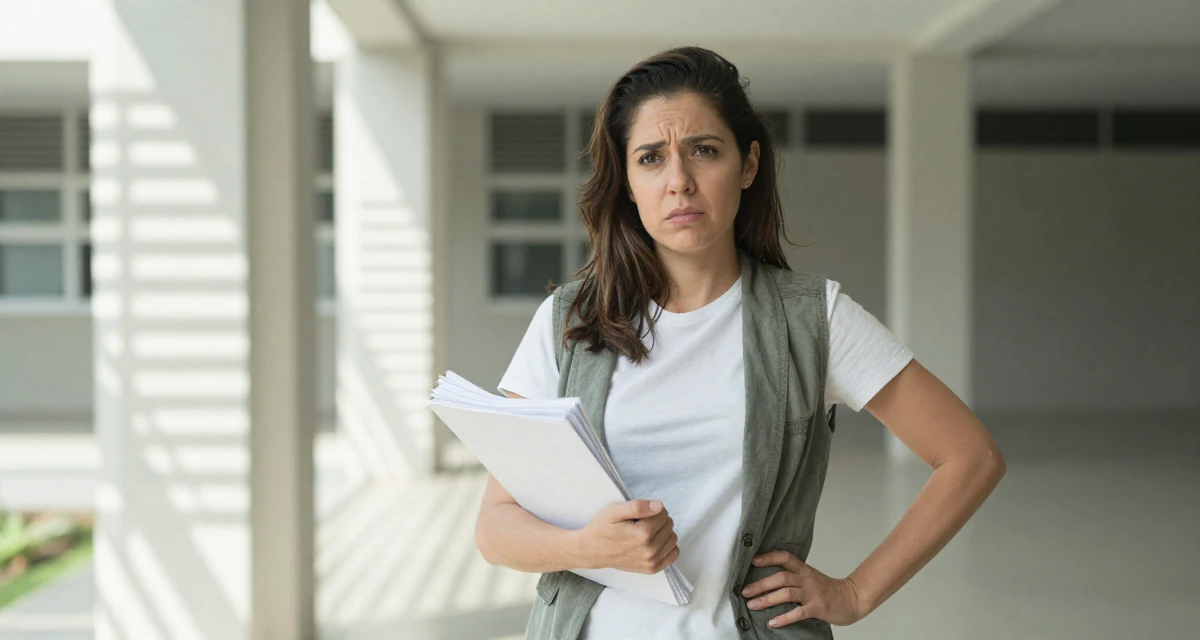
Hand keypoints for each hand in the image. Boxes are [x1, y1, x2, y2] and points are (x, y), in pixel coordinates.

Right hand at [574, 499, 679, 573]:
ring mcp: (651, 562)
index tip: (640, 513)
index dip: (652, 509)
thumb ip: (637, 506)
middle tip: (641, 522)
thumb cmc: (602, 528)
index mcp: (642, 534)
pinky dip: (667, 546)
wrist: (592, 551)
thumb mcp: (614, 511)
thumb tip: (659, 506)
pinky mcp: (651, 569)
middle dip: (658, 520)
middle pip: (669, 525)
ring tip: (646, 532)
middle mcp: (650, 550)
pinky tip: (655, 542)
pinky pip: (673, 554)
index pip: (663, 513)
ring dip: (663, 532)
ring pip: (672, 538)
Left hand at [740, 550, 865, 627]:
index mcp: (804, 570)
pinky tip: (773, 622)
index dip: (769, 557)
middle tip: (745, 591)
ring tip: (753, 605)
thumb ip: (794, 576)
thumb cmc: (828, 590)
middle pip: (781, 577)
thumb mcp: (810, 578)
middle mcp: (807, 579)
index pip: (785, 557)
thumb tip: (768, 580)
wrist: (851, 599)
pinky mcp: (818, 608)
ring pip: (786, 593)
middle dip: (761, 584)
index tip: (753, 561)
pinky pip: (798, 612)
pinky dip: (784, 618)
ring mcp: (813, 593)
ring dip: (767, 599)